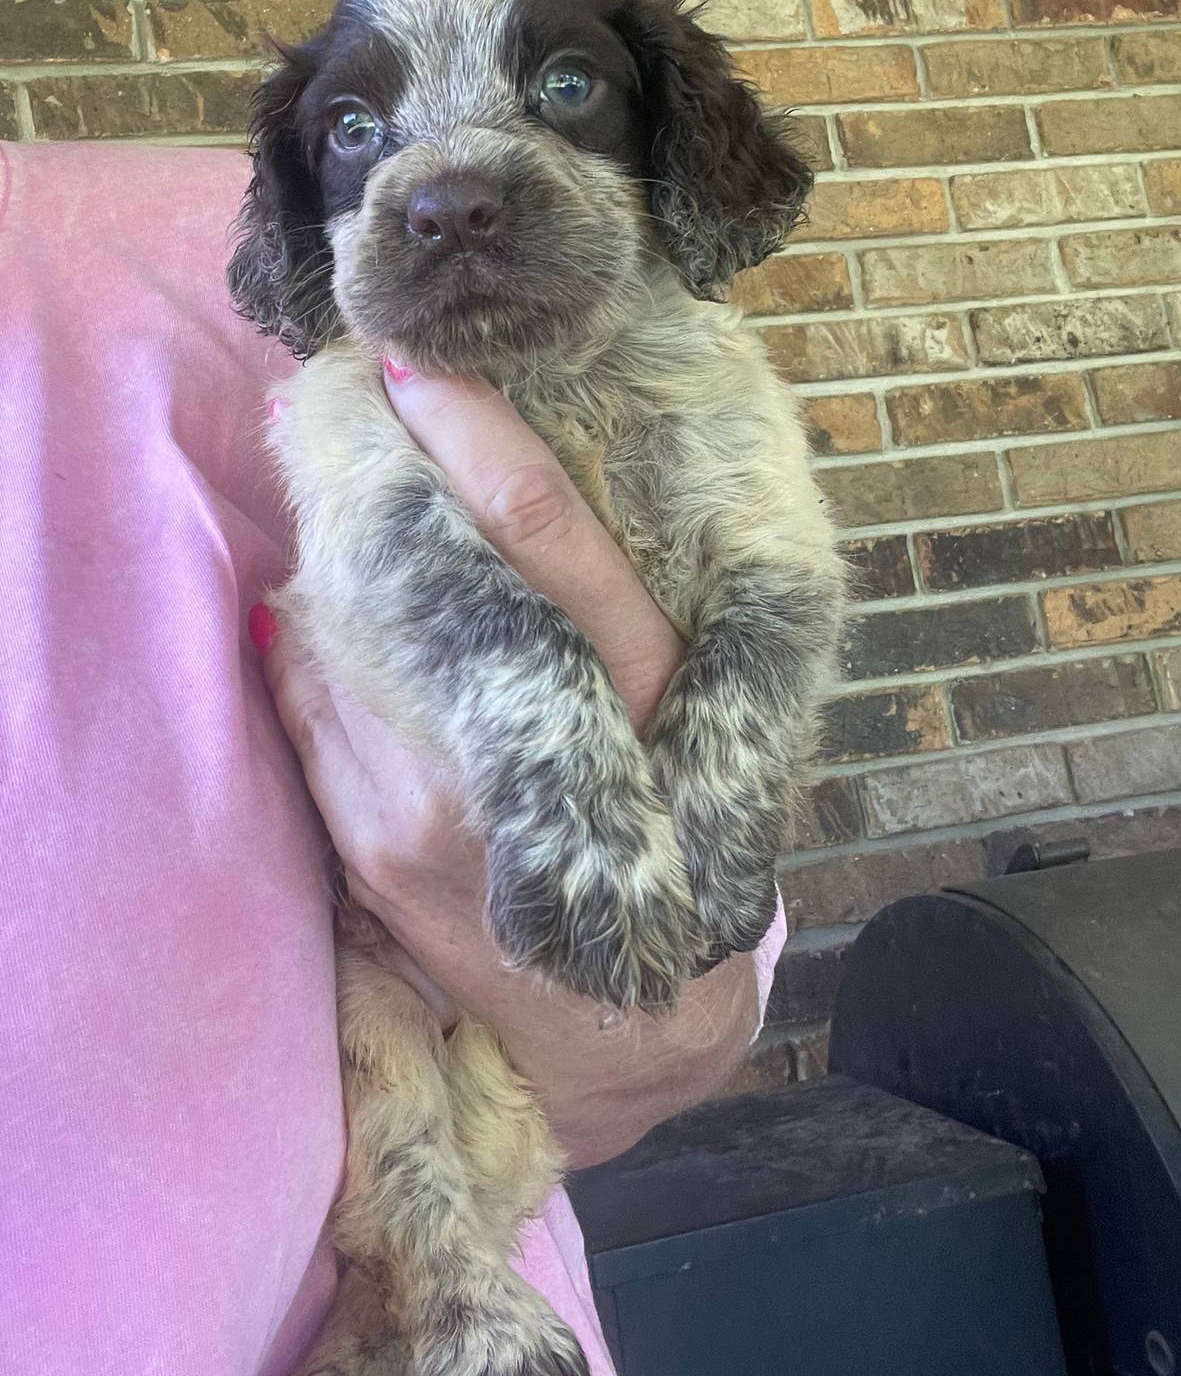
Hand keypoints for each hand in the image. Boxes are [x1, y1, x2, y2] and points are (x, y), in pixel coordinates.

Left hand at [254, 364, 685, 1016]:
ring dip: (327, 548)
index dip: (472, 429)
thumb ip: (604, 596)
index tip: (417, 360)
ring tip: (330, 476)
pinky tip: (322, 610)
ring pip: (340, 625)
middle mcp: (531, 741)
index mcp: (639, 686)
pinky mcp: (368, 845)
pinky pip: (306, 702)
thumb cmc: (664, 824)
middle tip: (331, 389)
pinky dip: (306, 645)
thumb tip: (483, 473)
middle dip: (359, 466)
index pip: (539, 525)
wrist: (612, 1015)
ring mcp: (431, 798)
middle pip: (413, 565)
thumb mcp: (679, 701)